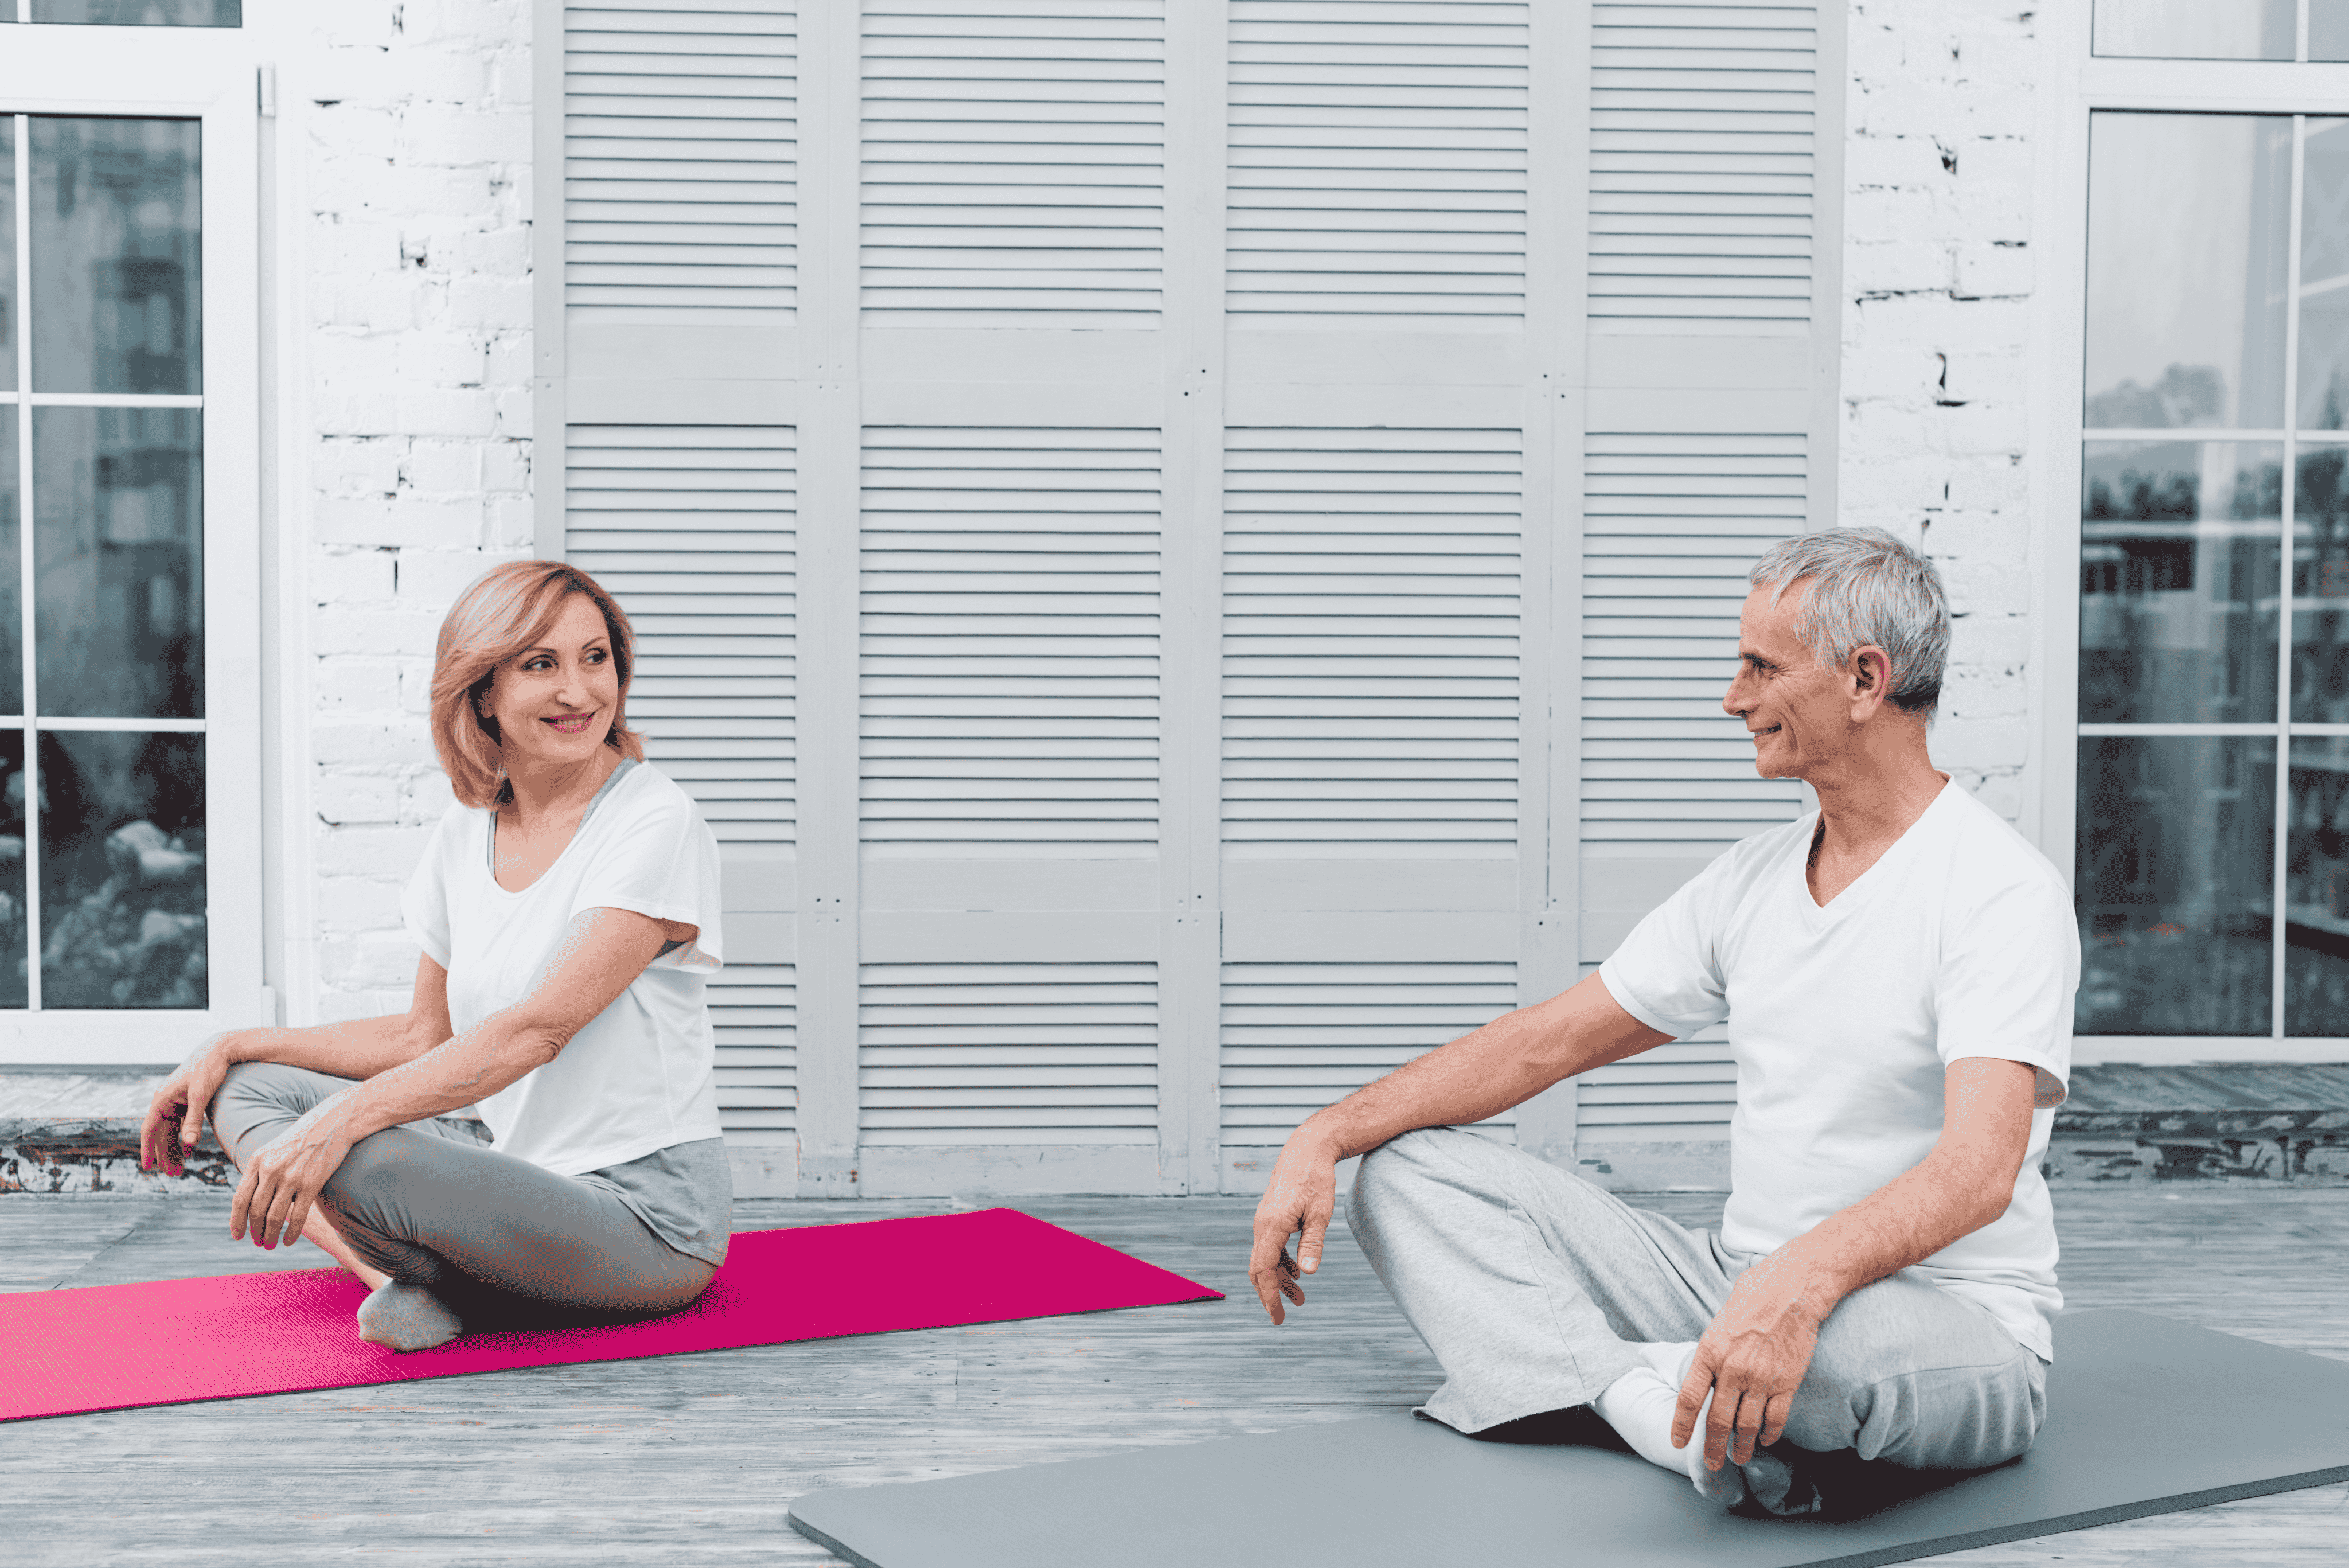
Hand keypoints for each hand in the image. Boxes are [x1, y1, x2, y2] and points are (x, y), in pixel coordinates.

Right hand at [139, 1033, 242, 1176]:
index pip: (149, 1130)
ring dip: (174, 1149)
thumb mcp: (201, 1096)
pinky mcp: (187, 1101)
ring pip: (171, 1131)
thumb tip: (188, 1145)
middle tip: (174, 1174)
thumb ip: (194, 1121)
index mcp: (162, 1099)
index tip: (147, 1167)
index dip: (147, 1149)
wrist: (220, 1050)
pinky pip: (182, 1124)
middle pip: (161, 1134)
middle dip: (165, 1155)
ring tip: (180, 1168)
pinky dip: (185, 1137)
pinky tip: (189, 1151)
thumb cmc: (208, 1069)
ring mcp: (176, 1101)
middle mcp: (165, 1101)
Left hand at [230, 1092, 356, 1249]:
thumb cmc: (302, 1138)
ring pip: (274, 1217)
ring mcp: (291, 1177)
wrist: (332, 1123)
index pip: (240, 1199)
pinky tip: (289, 1241)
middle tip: (258, 1243)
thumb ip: (260, 1172)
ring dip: (270, 1236)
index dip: (236, 1221)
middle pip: (255, 1211)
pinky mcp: (311, 1184)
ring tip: (270, 1245)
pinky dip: (291, 1233)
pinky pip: (297, 1216)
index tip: (237, 1236)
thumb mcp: (273, 1150)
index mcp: (257, 1161)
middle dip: (254, 1231)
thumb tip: (251, 1203)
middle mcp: (271, 1169)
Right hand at [1248, 1126, 1339, 1324]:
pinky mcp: (1272, 1217)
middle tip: (1282, 1316)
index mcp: (1270, 1227)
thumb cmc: (1315, 1178)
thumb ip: (1313, 1243)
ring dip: (1280, 1279)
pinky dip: (1281, 1262)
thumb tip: (1309, 1273)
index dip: (1269, 1296)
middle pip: (1259, 1269)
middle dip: (1270, 1294)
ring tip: (1299, 1298)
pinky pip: (1271, 1246)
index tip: (1278, 1317)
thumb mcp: (1320, 1212)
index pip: (1263, 1270)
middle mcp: (1262, 1225)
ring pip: (1266, 1258)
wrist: (1307, 1148)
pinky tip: (1297, 1271)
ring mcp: (1265, 1221)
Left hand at [1672, 1248, 1830, 1469]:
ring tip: (1738, 1459)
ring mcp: (1761, 1378)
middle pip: (1718, 1420)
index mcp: (1709, 1351)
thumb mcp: (1719, 1323)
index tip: (1679, 1442)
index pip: (1690, 1398)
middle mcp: (1733, 1369)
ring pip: (1747, 1426)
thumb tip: (1706, 1379)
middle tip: (1711, 1463)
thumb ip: (1711, 1354)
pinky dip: (1769, 1433)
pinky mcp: (1787, 1382)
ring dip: (1741, 1447)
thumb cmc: (1752, 1299)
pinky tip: (1764, 1440)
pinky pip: (1775, 1418)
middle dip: (1712, 1447)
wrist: (1791, 1291)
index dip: (1683, 1425)